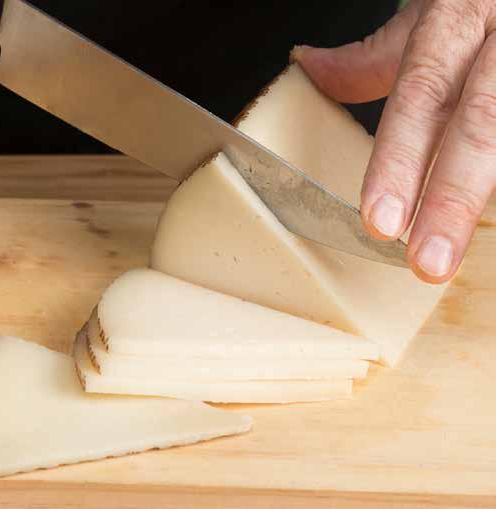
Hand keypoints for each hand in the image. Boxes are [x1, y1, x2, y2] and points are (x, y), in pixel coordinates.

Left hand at [295, 0, 495, 282]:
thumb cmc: (480, 3)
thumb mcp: (431, 15)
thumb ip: (376, 54)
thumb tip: (310, 67)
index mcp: (458, 17)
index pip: (422, 93)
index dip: (401, 161)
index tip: (380, 222)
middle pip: (480, 123)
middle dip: (451, 198)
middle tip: (427, 262)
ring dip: (482, 197)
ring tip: (456, 252)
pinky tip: (494, 226)